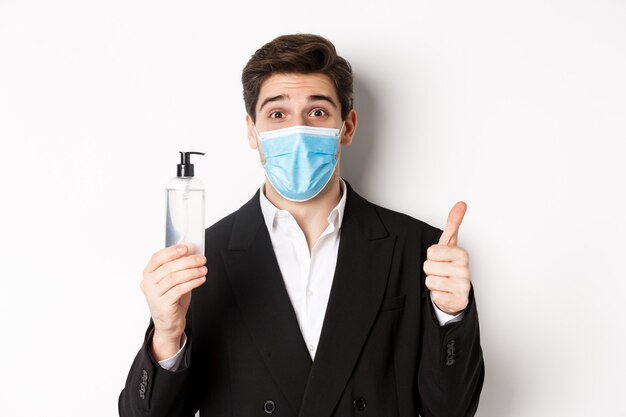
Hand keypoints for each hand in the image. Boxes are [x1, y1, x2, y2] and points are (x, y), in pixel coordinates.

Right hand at [140, 244, 206, 360]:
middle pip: (168, 267)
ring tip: (204, 270)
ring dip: (192, 272)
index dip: (172, 251)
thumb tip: (192, 252)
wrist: (169, 324)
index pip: (157, 258)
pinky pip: (179, 289)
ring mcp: (153, 295)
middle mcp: (147, 284)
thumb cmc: (172, 299)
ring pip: (174, 278)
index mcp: (148, 274)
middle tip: (202, 259)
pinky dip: (192, 282)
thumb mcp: (173, 281)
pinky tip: (201, 280)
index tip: (186, 248)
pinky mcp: (162, 305)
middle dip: (188, 261)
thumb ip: (178, 267)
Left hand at [423, 202, 470, 315]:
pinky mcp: (458, 301)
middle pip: (428, 266)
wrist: (457, 290)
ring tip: (442, 281)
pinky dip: (437, 295)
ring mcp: (463, 287)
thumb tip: (461, 203)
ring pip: (430, 281)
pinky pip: (435, 295)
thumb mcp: (450, 243)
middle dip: (431, 269)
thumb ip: (453, 223)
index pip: (431, 252)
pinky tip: (445, 292)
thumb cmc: (450, 264)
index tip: (441, 258)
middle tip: (441, 271)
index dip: (432, 256)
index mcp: (462, 254)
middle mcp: (465, 270)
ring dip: (433, 282)